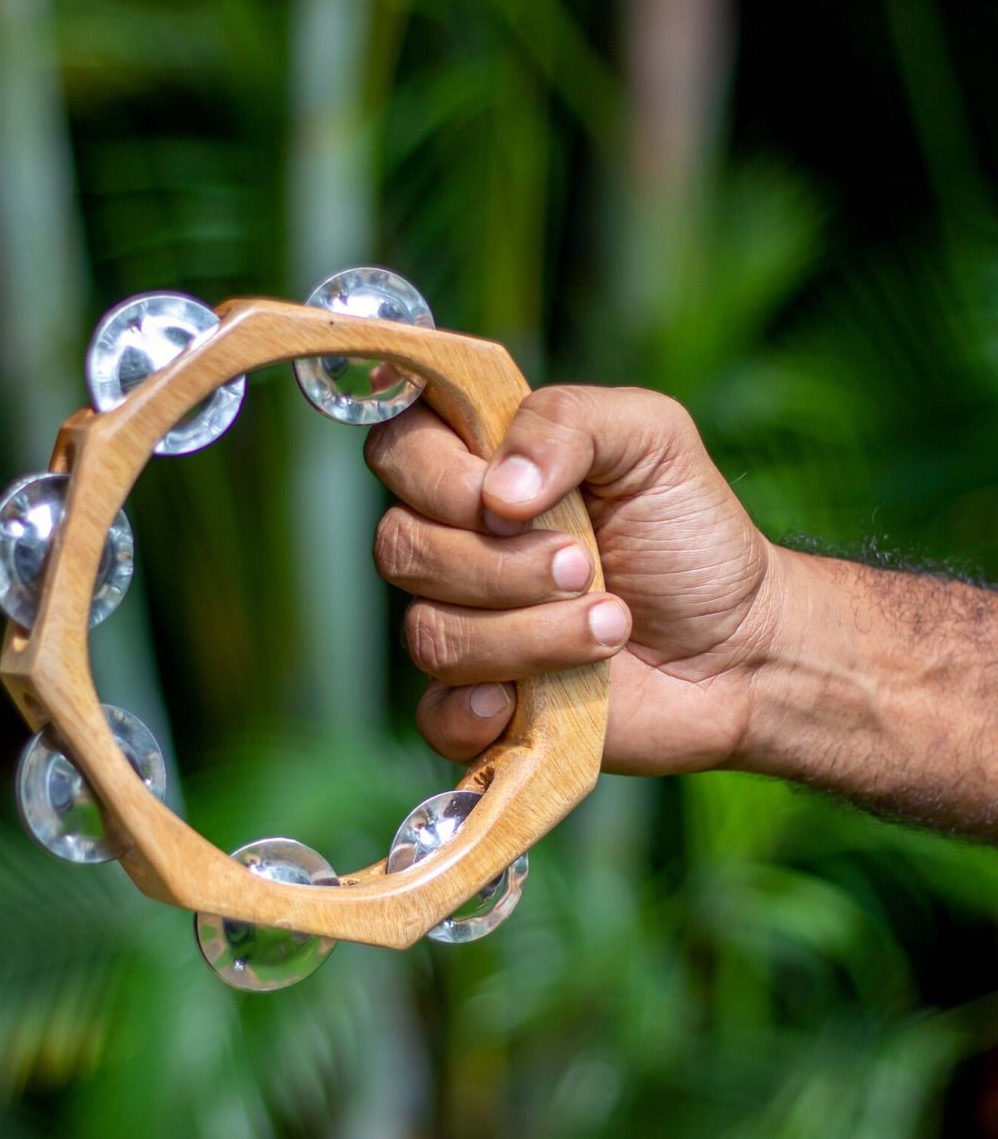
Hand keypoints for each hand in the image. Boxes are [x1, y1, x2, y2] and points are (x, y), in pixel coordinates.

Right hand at [365, 385, 781, 774]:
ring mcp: (465, 629)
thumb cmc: (690, 534)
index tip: (509, 497)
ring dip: (530, 633)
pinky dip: (476, 710)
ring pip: (430, 633)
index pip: (396, 448)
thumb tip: (497, 493)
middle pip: (400, 547)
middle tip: (586, 565)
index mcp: (480, 472)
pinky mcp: (482, 708)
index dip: (434, 471)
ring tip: (611, 624)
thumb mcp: (651, 439)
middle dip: (499, 563)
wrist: (742, 647)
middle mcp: (457, 548)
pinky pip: (435, 715)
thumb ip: (570, 422)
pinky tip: (529, 697)